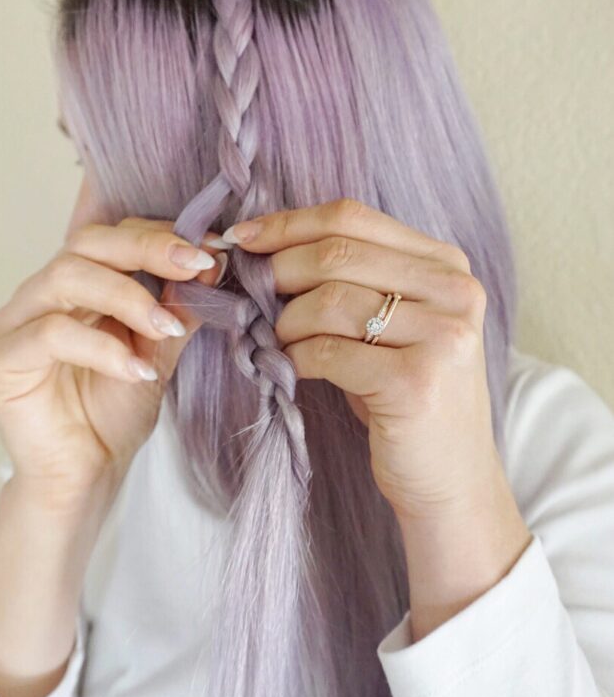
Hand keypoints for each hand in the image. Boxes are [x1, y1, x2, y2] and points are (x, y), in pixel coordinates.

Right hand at [0, 199, 227, 518]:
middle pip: (85, 244)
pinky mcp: (0, 361)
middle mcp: (39, 295)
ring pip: (65, 277)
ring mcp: (14, 323)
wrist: (86, 477)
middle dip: (146, 250)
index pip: (113, 237)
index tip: (210, 252)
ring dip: (126, 297)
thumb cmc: (114, 415)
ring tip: (166, 328)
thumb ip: (175, 309)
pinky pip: (49, 334)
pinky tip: (136, 370)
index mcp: (75, 285)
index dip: (161, 237)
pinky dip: (101, 347)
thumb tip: (211, 264)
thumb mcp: (157, 352)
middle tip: (194, 266)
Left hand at [222, 197, 506, 521]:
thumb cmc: (406, 398)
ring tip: (281, 342)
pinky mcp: (416, 381)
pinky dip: (297, 358)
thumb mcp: (391, 326)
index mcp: (446, 265)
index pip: (353, 217)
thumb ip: (351, 280)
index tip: (243, 238)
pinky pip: (328, 352)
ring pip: (329, 300)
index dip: (288, 223)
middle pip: (338, 253)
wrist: (451, 480)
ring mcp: (441, 336)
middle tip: (250, 294)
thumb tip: (262, 249)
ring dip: (287, 322)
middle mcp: (454, 292)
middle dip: (278, 271)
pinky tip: (294, 370)